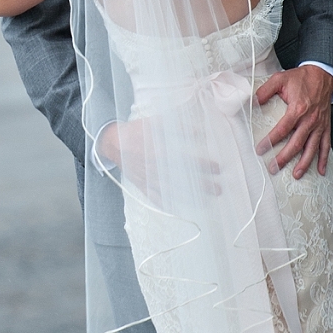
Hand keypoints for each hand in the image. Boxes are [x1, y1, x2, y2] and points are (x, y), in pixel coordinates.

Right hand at [97, 118, 220, 198]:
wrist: (113, 143)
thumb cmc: (137, 131)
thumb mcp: (155, 122)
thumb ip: (177, 126)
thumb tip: (200, 131)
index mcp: (159, 151)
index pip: (186, 160)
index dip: (203, 164)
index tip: (218, 168)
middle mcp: (155, 168)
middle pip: (182, 179)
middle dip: (201, 185)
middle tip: (219, 189)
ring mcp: (148, 179)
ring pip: (171, 190)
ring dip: (190, 196)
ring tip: (207, 200)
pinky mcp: (141, 185)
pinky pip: (155, 197)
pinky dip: (166, 204)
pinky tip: (178, 209)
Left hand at [255, 66, 332, 178]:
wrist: (323, 75)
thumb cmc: (301, 78)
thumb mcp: (280, 79)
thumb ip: (265, 90)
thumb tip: (252, 101)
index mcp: (298, 109)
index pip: (282, 129)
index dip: (270, 141)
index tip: (260, 150)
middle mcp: (310, 120)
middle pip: (296, 143)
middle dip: (284, 158)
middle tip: (273, 168)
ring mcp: (319, 125)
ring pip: (312, 148)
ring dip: (304, 163)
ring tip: (296, 175)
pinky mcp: (326, 127)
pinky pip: (326, 146)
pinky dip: (324, 159)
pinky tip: (321, 171)